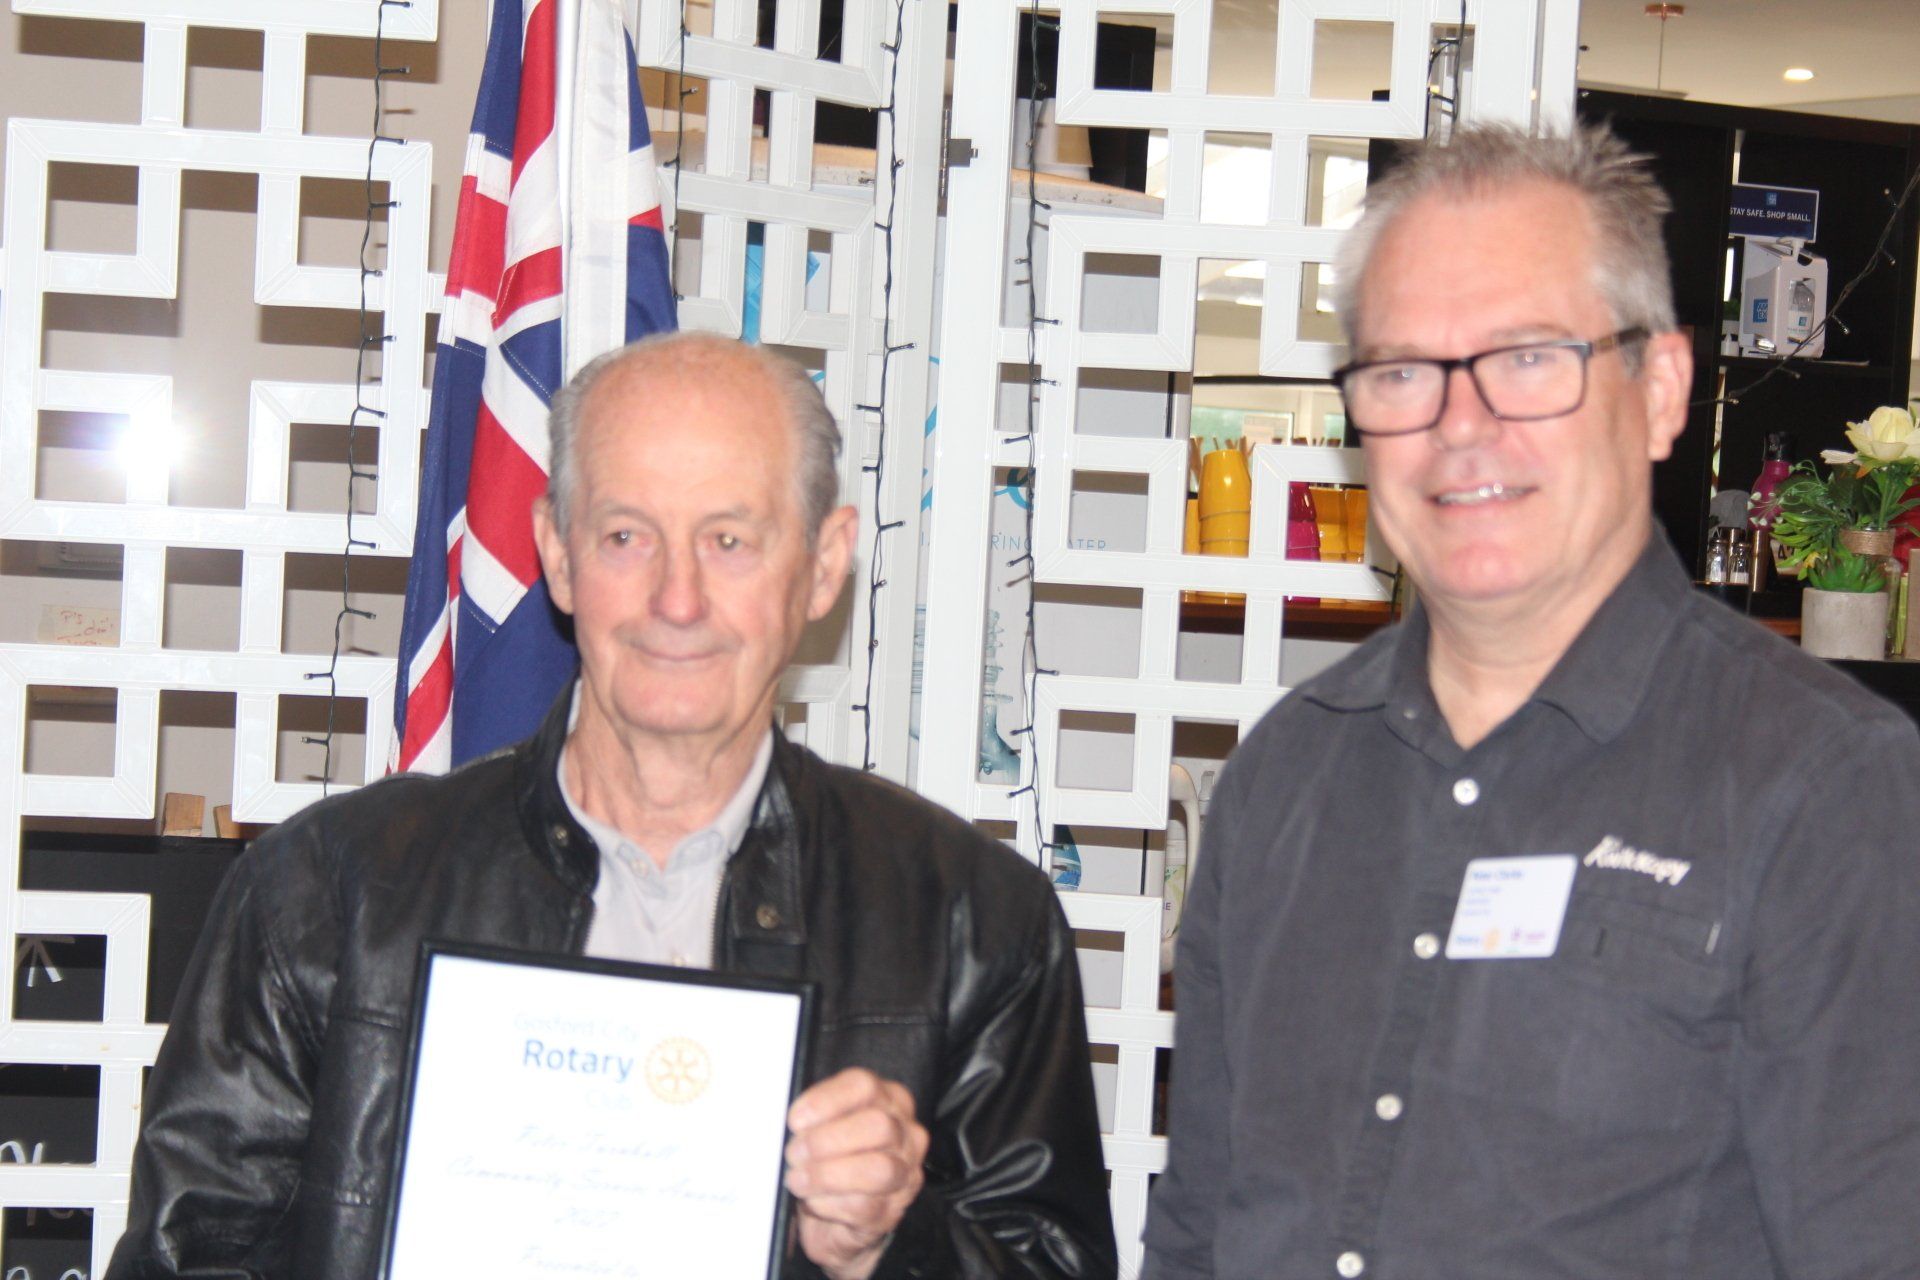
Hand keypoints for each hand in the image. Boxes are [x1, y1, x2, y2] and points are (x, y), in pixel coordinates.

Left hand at [784, 1067, 928, 1279]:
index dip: (826, 1101)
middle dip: (827, 1140)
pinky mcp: (892, 1211)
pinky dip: (830, 1204)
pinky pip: (864, 1206)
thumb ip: (811, 1117)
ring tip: (798, 1180)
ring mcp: (905, 1174)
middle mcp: (905, 1133)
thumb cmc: (827, 1160)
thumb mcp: (821, 1126)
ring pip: (878, 1169)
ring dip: (828, 1175)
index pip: (863, 1086)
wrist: (833, 1215)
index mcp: (888, 1099)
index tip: (795, 1120)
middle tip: (794, 1153)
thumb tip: (785, 1118)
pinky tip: (812, 1201)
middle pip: (877, 1125)